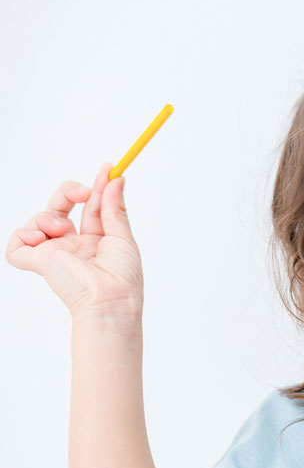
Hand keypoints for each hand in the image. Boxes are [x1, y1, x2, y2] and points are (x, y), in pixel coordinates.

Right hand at [6, 162, 143, 318]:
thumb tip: (116, 179)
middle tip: (81, 191)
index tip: (107, 168)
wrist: (109, 299)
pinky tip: (42, 238)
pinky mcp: (37, 262)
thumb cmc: (122, 276)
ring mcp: (55, 254)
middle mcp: (74, 246)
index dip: (97, 187)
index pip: (92, 207)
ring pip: (40, 219)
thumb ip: (114, 208)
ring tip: (62, 229)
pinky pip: (18, 243)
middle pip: (61, 207)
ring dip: (49, 215)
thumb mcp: (122, 236)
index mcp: (97, 242)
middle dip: (68, 191)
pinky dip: (25, 234)